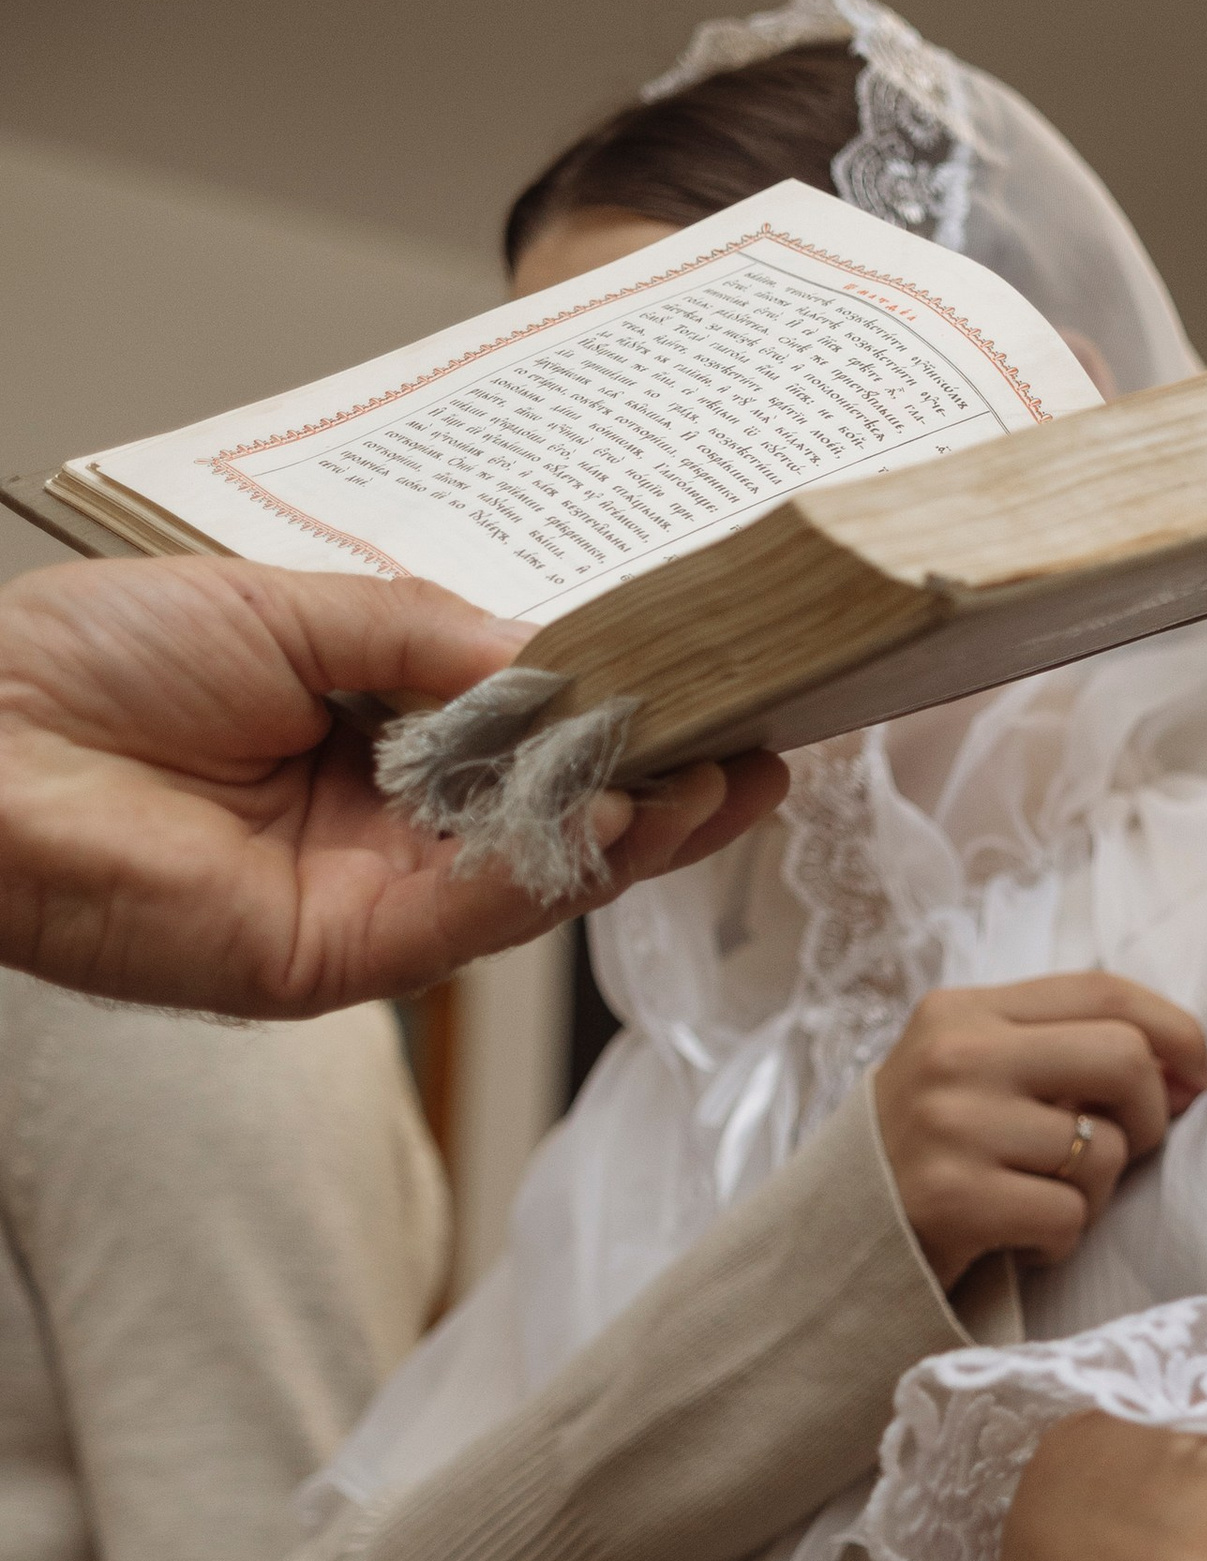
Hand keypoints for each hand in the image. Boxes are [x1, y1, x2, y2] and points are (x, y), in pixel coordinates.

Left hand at [0, 559, 781, 1016]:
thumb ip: (432, 637)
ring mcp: (365, 898)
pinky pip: (475, 913)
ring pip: (536, 876)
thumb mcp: (289, 604)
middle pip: (555, 817)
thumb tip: (564, 655)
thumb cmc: (85, 665)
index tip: (714, 682)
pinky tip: (621, 820)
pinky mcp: (339, 956)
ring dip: (637, 830)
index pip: (526, 734)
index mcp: (362, 734)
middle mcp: (377, 826)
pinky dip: (554, 870)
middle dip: (664, 784)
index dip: (621, 714)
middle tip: (766, 743)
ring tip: (726, 775)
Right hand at [871, 974, 1206, 1284]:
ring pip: (1102, 1150)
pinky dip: (1058, 1240)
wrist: (830, 1243)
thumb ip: (1062, 1057)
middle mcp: (955, 1056)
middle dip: (1148, 1113)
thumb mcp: (974, 1078)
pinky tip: (1016, 1239)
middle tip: (1124, 1150)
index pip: (1102, 989)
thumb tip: (1185, 1071)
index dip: (1174, 1030)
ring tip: (1039, 1201)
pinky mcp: (953, 1198)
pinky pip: (1069, 1216)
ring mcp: (952, 1125)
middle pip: (1123, 1056)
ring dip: (1092, 1193)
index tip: (1197, 1074)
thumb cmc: (925, 1158)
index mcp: (963, 1012)